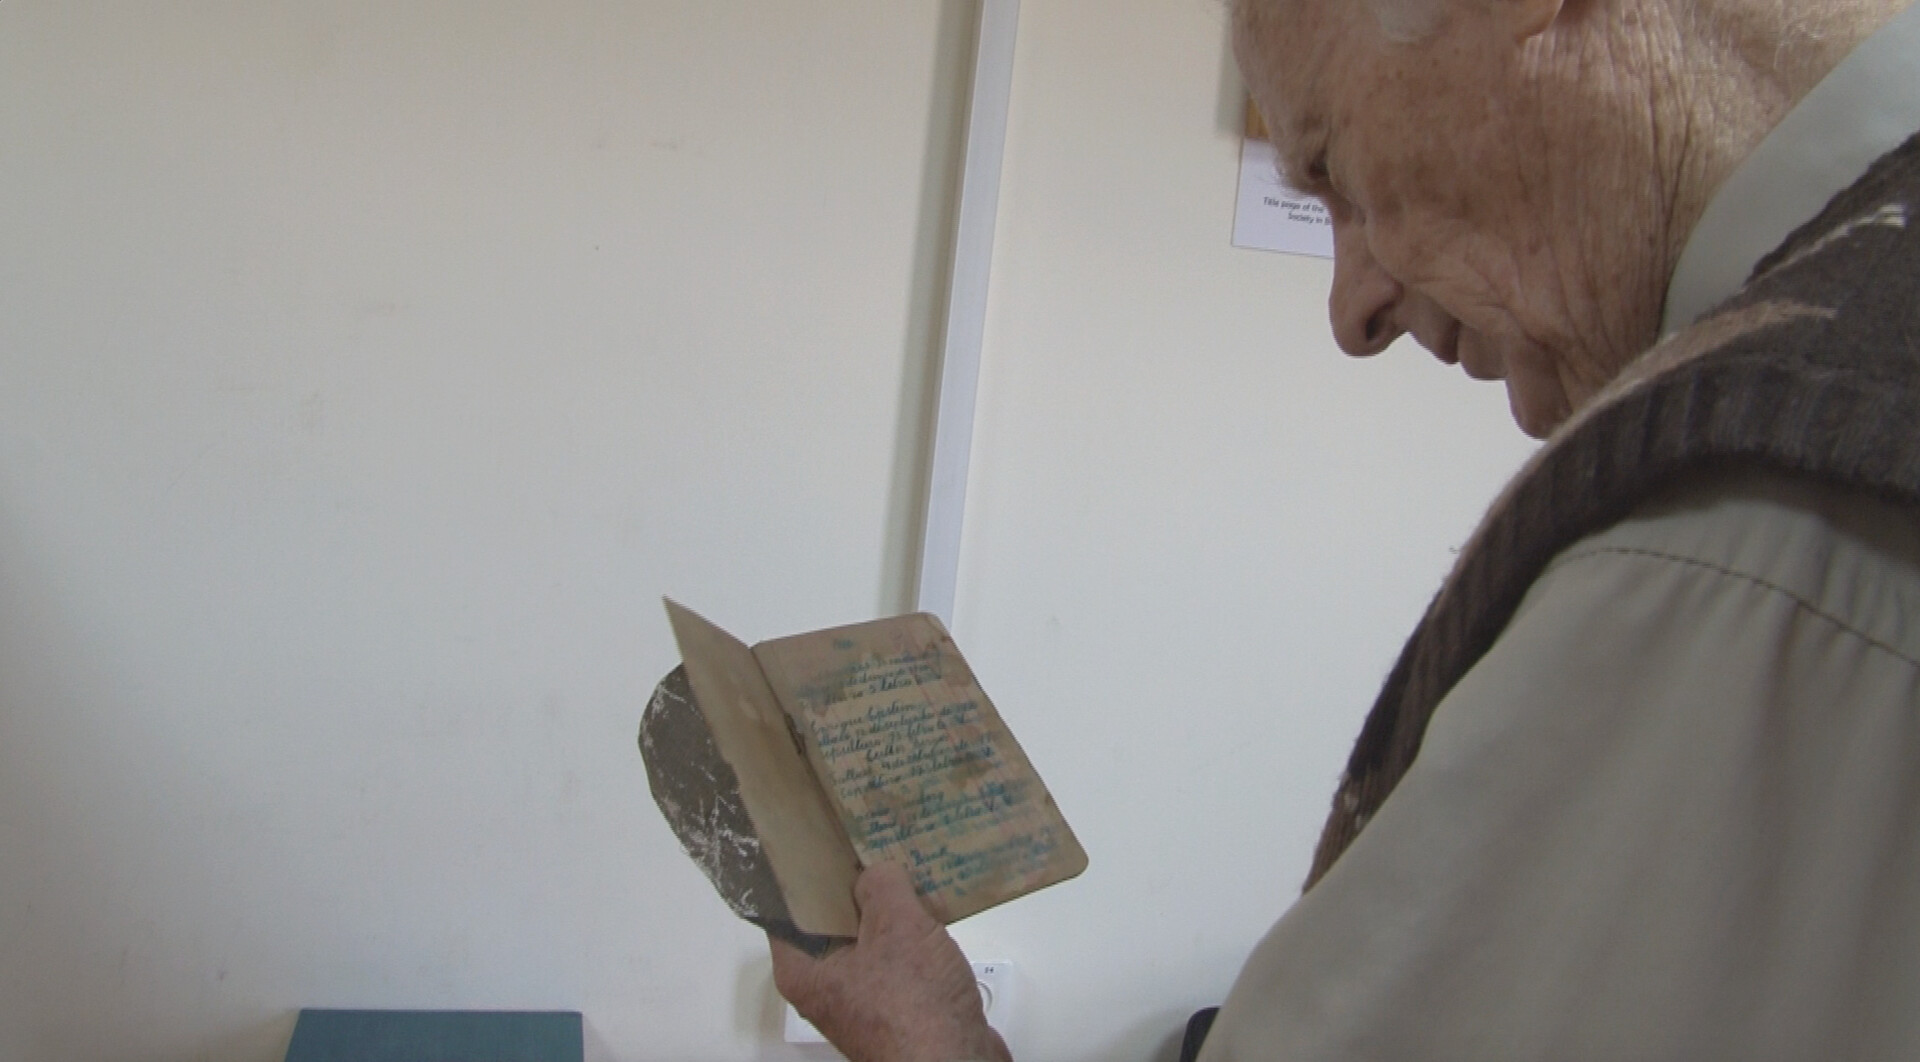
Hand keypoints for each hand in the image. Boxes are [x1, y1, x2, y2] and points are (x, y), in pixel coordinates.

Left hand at [770, 862, 1010, 1061]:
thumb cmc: (913, 1006)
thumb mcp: (895, 926)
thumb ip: (880, 885)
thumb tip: (876, 872)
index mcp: (803, 968)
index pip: (788, 906)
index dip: (804, 868)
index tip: (819, 833)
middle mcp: (825, 984)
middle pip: (831, 917)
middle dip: (854, 880)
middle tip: (869, 838)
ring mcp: (863, 995)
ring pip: (869, 935)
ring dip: (890, 904)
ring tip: (907, 861)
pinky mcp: (898, 1003)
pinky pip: (898, 953)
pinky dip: (912, 930)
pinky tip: (933, 902)